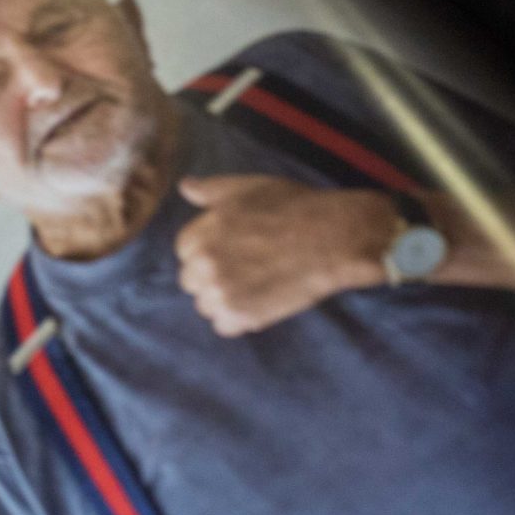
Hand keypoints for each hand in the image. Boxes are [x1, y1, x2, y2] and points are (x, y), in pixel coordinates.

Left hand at [174, 175, 394, 335]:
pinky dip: (237, 319)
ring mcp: (224, 294)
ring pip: (205, 305)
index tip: (228, 247)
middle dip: (210, 275)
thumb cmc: (291, 207)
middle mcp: (206, 266)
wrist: (331, 239)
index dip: (205, 248)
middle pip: (190, 281)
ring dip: (222, 299)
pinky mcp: (244, 318)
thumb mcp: (246, 189)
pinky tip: (256, 303)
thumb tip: (185, 187)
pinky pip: (224, 326)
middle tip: (242, 267)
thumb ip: (210, 190)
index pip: (183, 250)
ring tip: (250, 286)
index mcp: (202, 235)